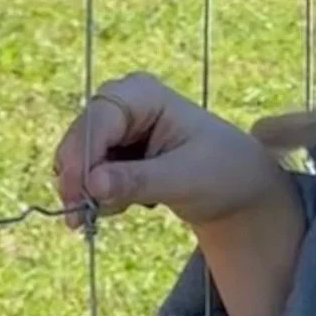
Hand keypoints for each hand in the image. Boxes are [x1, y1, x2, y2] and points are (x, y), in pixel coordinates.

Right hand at [53, 73, 284, 233]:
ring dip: (88, 192)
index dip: (82, 156)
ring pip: (78, 160)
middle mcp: (122, 104)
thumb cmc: (222, 172)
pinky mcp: (112, 153)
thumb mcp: (184, 179)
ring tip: (121, 210)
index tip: (78, 195)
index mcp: (143, 94)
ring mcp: (115, 128)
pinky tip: (125, 206)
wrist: (238, 188)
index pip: (98, 120)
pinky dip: (98, 196)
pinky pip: (88, 176)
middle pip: (79, 138)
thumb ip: (138, 180)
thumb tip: (92, 184)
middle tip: (78, 220)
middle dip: (78, 179)